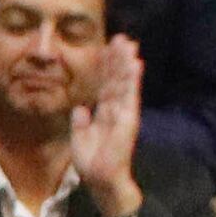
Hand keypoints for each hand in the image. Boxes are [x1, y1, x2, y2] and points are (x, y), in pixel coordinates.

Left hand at [71, 36, 143, 216]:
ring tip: (129, 44)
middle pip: (116, 79)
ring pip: (125, 82)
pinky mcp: (129, 118)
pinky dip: (132, 80)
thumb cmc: (92, 161)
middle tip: (120, 38)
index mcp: (103, 112)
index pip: (103, 85)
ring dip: (127, 63)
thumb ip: (81, 122)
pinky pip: (130, 96)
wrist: (101, 179)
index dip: (104, 68)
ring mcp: (123, 112)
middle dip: (117, 59)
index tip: (104, 49)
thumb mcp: (80, 138)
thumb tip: (80, 108)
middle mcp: (115, 109)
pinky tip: (135, 64)